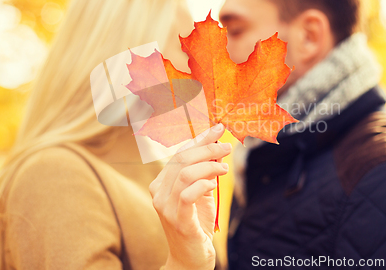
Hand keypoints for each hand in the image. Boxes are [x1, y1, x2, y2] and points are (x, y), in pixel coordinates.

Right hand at [149, 123, 230, 269]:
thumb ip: (205, 172)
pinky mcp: (178, 221)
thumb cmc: (196, 222)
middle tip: (227, 148)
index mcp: (161, 182)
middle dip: (208, 148)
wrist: (190, 257)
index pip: (180, 153)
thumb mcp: (201, 192)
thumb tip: (218, 148)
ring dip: (209, 166)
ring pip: (185, 173)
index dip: (199, 138)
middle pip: (182, 159)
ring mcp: (166, 207)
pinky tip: (214, 185)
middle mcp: (159, 192)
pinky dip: (203, 184)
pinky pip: (188, 195)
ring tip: (224, 168)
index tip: (218, 128)